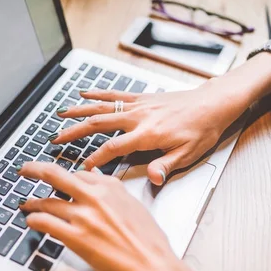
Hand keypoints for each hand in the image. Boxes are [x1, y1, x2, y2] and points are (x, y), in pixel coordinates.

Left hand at [18, 162, 224, 270]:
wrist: (153, 266)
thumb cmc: (149, 241)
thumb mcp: (134, 206)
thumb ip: (113, 192)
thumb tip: (97, 182)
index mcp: (111, 186)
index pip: (79, 173)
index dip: (65, 176)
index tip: (57, 177)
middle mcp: (95, 196)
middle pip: (54, 174)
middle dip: (34, 169)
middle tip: (24, 170)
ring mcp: (84, 216)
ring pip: (46, 201)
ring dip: (32, 203)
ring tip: (26, 205)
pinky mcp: (76, 237)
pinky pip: (45, 223)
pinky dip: (34, 220)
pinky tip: (31, 222)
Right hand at [52, 83, 244, 185]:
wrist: (214, 103)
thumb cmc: (204, 128)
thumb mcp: (189, 154)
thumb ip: (167, 165)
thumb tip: (153, 178)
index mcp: (148, 134)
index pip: (113, 148)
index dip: (95, 159)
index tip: (82, 168)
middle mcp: (139, 117)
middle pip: (98, 125)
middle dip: (74, 132)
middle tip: (56, 139)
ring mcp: (138, 105)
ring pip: (102, 108)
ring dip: (79, 111)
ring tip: (60, 114)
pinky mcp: (142, 97)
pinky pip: (115, 95)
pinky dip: (97, 93)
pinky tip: (84, 93)